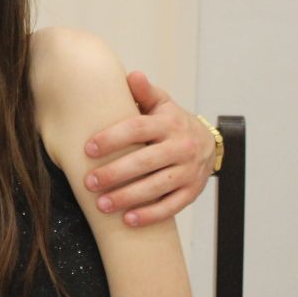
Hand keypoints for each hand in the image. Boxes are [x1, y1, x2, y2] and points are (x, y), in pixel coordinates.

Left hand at [83, 71, 214, 225]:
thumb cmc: (172, 123)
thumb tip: (132, 76)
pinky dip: (150, 214)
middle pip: (145, 161)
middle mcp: (181, 147)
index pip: (138, 129)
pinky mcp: (193, 191)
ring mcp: (189, 171)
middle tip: (89, 182)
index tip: (88, 149)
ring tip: (101, 205)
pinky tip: (127, 220)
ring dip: (128, 197)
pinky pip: (171, 206)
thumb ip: (145, 92)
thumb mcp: (162, 103)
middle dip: (115, 173)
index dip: (112, 138)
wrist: (209, 143)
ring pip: (157, 186)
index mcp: (169, 123)